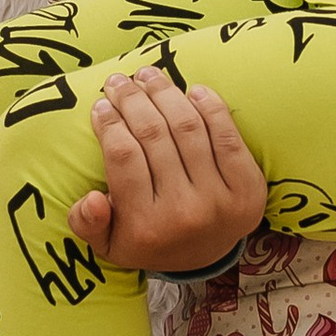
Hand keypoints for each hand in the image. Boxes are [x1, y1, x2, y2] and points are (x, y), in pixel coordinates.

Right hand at [67, 70, 267, 272]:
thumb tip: (90, 198)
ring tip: (148, 76)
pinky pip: (227, 137)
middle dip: (133, 100)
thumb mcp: (109, 244)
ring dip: (166, 94)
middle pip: (154, 136)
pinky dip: (211, 108)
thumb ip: (87, 224)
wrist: (207, 259)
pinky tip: (192, 90)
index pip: (123, 158)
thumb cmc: (150, 241)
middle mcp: (183, 212)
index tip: (101, 104)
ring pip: (188, 129)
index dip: (110, 123)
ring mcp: (220, 199)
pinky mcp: (248, 188)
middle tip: (118, 81)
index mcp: (145, 226)